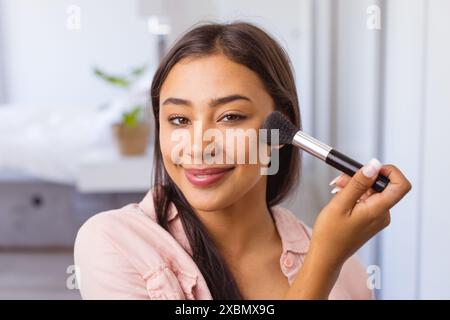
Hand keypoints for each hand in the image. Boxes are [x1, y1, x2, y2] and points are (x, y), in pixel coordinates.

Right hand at [284, 159, 410, 298]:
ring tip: (336, 189)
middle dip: (362, 177)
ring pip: (372, 191)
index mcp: (378, 211)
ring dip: (355, 185)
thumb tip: (374, 165)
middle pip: (382, 185)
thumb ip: (358, 183)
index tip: (370, 168)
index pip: (400, 184)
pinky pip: (368, 200)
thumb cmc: (330, 234)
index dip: (389, 171)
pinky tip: (340, 197)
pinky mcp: (371, 219)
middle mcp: (383, 214)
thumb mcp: (340, 204)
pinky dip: (355, 194)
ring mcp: (377, 218)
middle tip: (340, 179)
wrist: (326, 256)